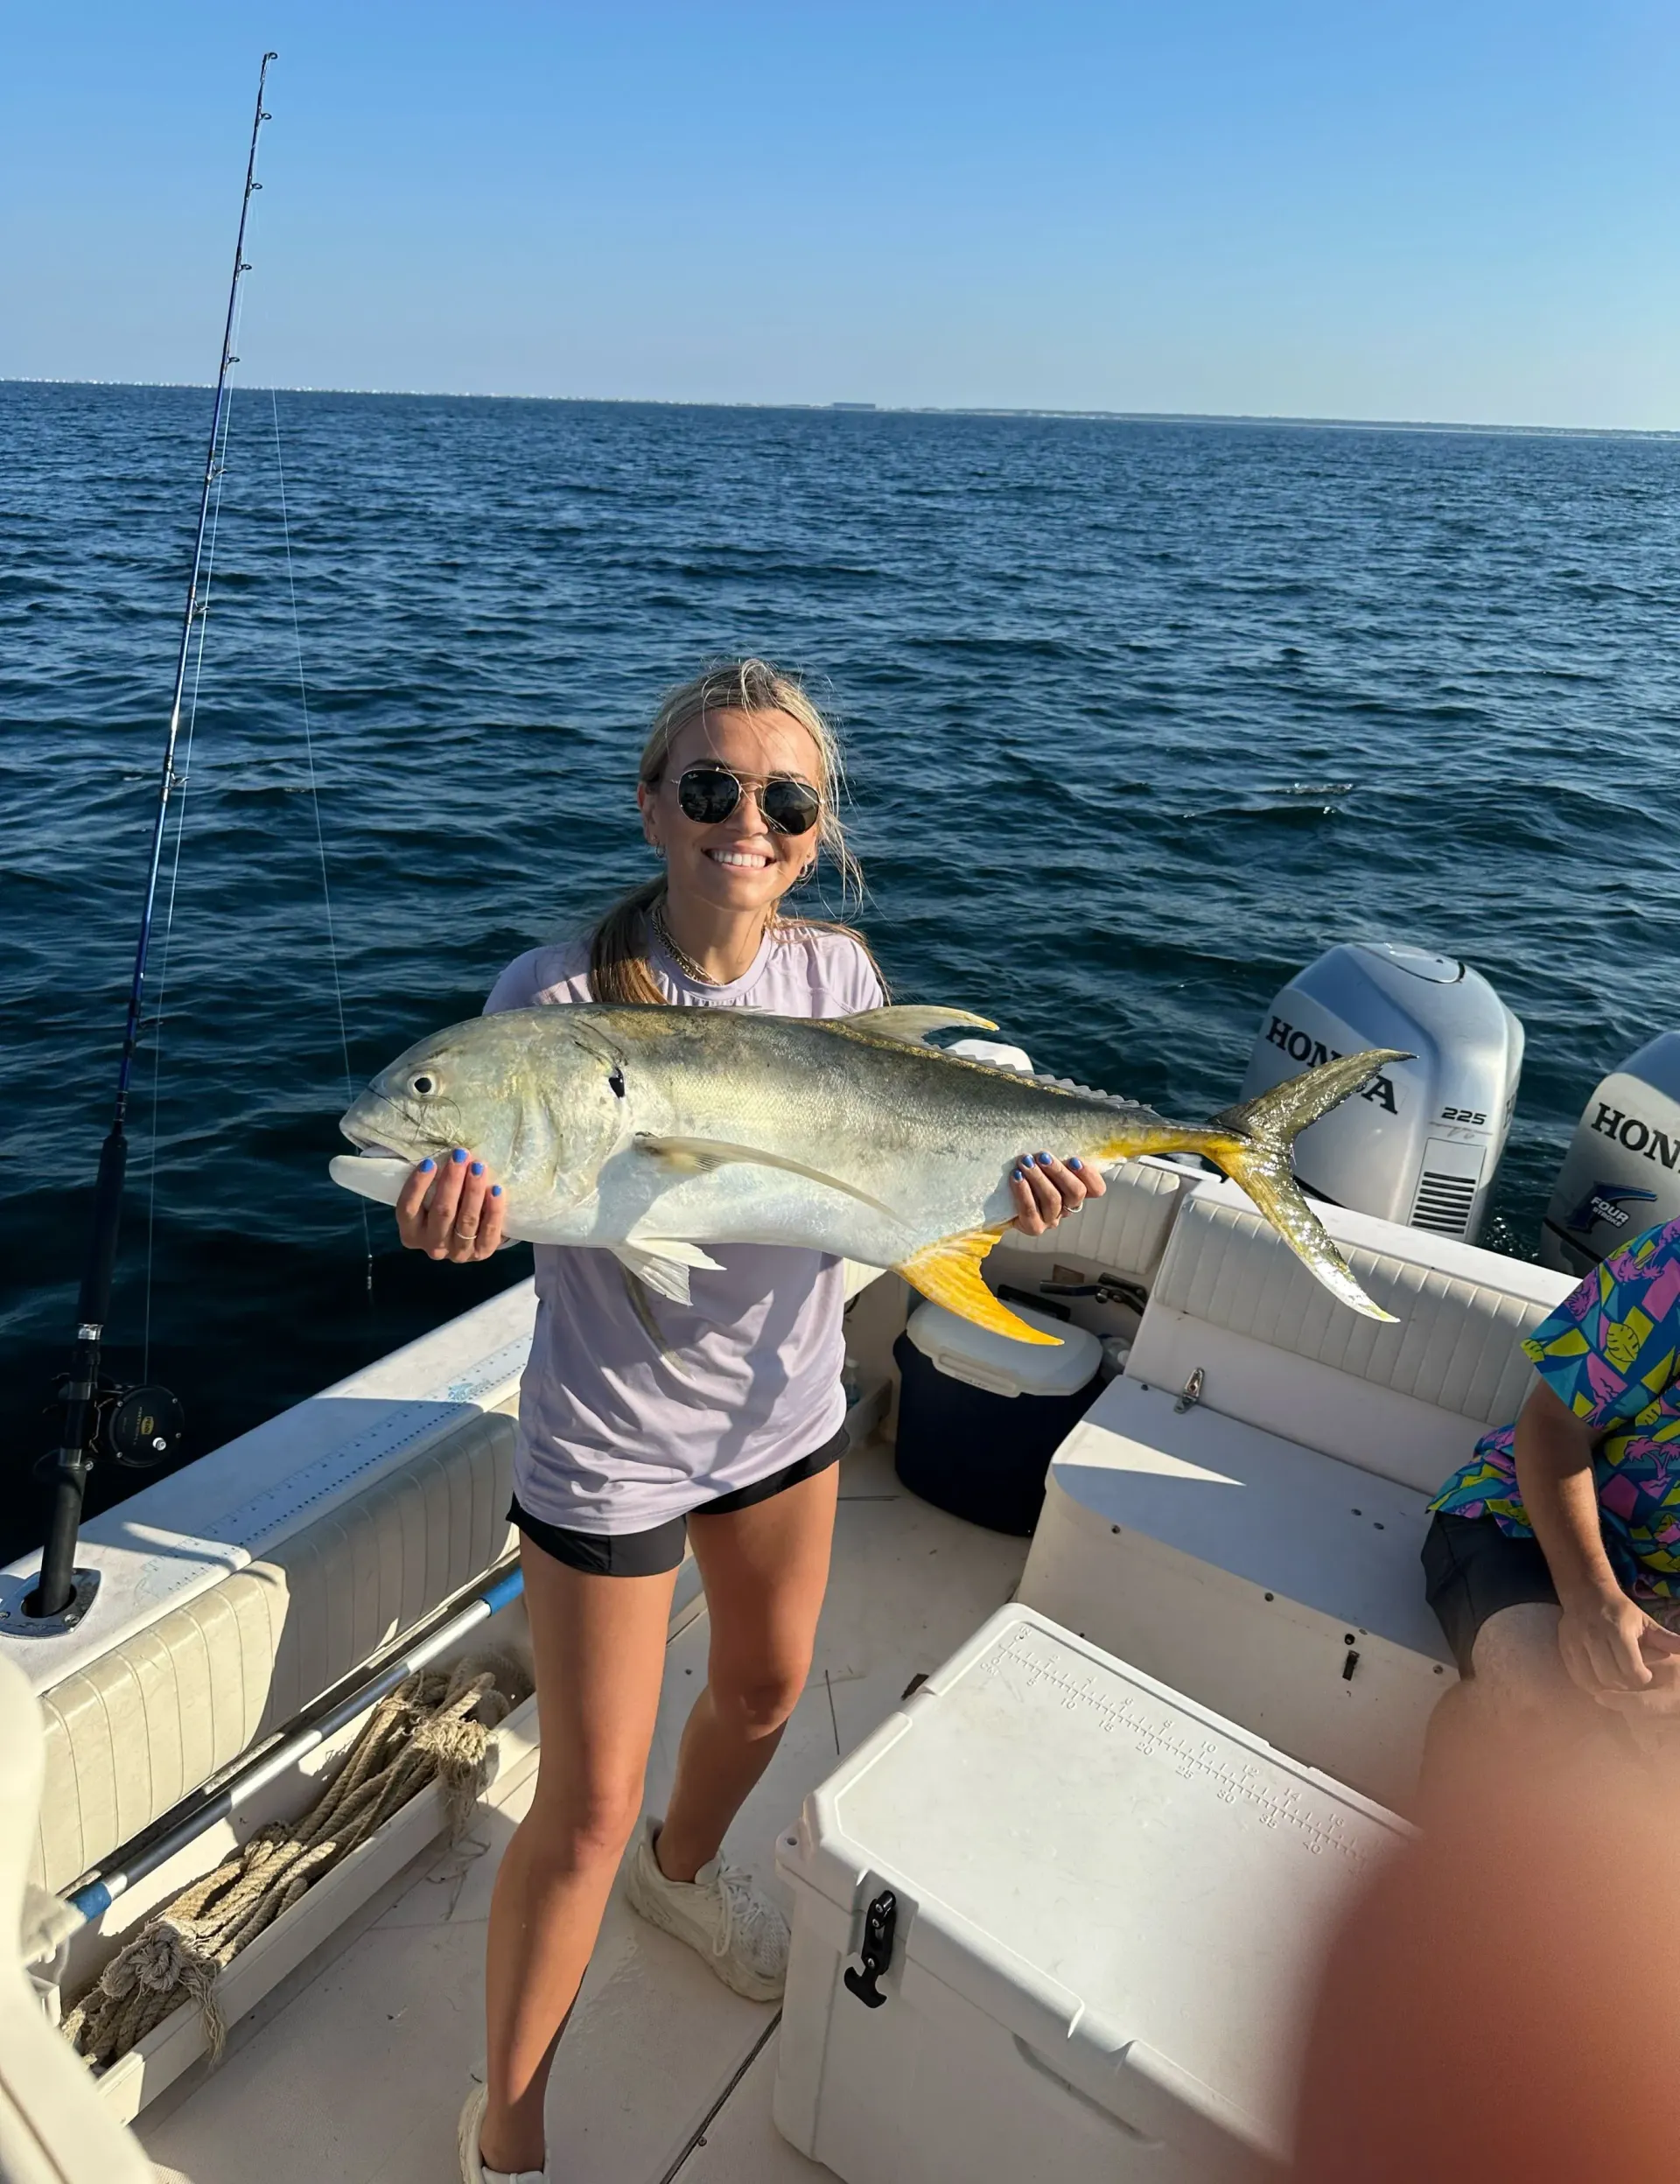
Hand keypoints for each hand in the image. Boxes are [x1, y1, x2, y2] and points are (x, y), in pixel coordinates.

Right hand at [394, 1148, 506, 1262]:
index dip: (417, 1185)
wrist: (472, 1235)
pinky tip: (496, 1189)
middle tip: (461, 1156)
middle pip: (441, 1212)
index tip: (430, 1162)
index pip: (408, 1209)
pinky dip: (493, 1210)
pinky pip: (489, 1231)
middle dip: (452, 1181)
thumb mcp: (430, 1200)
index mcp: (411, 1233)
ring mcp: (457, 1254)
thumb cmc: (446, 1206)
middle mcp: (432, 1247)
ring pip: (466, 1220)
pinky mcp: (481, 1254)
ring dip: (473, 1191)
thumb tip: (439, 1157)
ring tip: (479, 1167)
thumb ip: (430, 1186)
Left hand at [1008, 1152, 1106, 1237]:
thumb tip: (1060, 1133)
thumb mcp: (1043, 1161)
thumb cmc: (1027, 1170)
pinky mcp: (1034, 1227)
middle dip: (1059, 1172)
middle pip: (1075, 1192)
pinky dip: (1023, 1192)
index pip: (1096, 1188)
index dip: (1089, 1175)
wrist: (1000, 1198)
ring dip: (1038, 1178)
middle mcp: (1068, 1207)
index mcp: (1076, 1190)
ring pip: (1053, 1200)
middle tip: (1042, 1156)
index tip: (1073, 1159)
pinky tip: (1016, 1177)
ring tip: (1025, 1162)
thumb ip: (1055, 1155)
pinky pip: (1031, 1210)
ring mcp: (1052, 1219)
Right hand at [1556, 1586, 1679, 1693]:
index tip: (1645, 1676)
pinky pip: (1578, 1676)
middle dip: (1625, 1686)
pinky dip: (1590, 1685)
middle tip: (1631, 1682)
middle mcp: (1595, 1635)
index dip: (1641, 1678)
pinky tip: (1600, 1682)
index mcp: (1618, 1629)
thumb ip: (1666, 1639)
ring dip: (1607, 1687)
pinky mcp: (1565, 1647)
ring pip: (1593, 1679)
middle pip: (1611, 1676)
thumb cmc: (1621, 1611)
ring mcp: (1577, 1642)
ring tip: (1617, 1684)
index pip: (1630, 1668)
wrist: (1586, 1593)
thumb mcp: (1645, 1622)